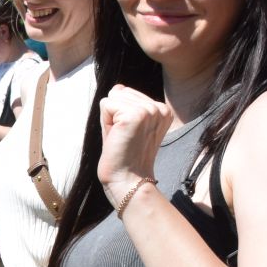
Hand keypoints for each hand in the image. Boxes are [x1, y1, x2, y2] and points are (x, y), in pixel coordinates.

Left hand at [95, 85, 173, 200]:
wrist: (128, 180)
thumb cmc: (124, 155)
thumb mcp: (127, 125)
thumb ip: (123, 104)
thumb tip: (118, 87)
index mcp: (162, 109)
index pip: (127, 93)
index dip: (119, 115)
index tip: (128, 135)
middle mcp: (160, 107)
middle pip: (120, 92)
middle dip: (113, 115)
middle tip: (123, 138)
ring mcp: (149, 110)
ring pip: (112, 97)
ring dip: (109, 119)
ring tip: (121, 138)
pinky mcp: (135, 115)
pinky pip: (106, 104)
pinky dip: (105, 122)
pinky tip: (117, 137)